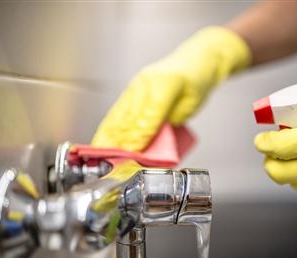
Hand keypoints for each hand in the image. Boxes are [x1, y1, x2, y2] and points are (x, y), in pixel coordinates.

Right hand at [92, 27, 250, 150]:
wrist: (194, 59)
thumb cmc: (196, 80)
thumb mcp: (191, 104)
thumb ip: (172, 122)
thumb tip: (153, 142)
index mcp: (167, 83)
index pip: (149, 115)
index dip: (139, 137)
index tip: (132, 153)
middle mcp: (147, 82)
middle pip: (130, 116)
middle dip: (120, 141)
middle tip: (113, 160)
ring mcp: (137, 84)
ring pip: (119, 113)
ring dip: (109, 135)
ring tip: (100, 152)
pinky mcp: (132, 88)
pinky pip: (118, 109)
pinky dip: (109, 126)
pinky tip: (103, 138)